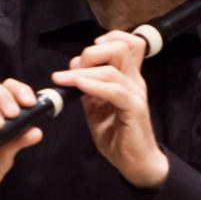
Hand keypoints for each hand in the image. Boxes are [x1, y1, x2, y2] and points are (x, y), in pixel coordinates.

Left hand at [52, 31, 168, 187]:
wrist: (134, 161)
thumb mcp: (97, 107)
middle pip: (120, 48)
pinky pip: (115, 90)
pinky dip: (95, 85)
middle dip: (91, 53)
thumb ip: (89, 88)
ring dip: (84, 71)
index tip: (89, 48)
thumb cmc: (117, 135)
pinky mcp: (134, 109)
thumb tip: (74, 71)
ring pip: (113, 67)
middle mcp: (135, 81)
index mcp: (128, 78)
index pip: (129, 43)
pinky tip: (79, 87)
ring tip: (64, 81)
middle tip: (72, 70)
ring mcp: (136, 94)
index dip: (109, 38)